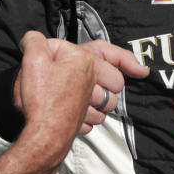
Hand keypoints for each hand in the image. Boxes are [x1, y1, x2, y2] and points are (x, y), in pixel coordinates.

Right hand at [14, 38, 148, 134]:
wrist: (36, 132)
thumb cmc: (40, 98)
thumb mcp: (33, 58)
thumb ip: (36, 42)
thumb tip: (35, 40)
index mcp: (85, 62)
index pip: (114, 58)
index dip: (128, 62)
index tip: (140, 69)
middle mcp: (91, 83)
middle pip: (114, 84)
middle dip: (108, 83)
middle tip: (90, 79)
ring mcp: (88, 105)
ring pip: (106, 105)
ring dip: (98, 103)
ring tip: (79, 96)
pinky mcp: (80, 123)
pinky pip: (91, 121)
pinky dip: (86, 119)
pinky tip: (73, 112)